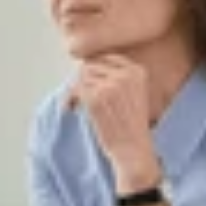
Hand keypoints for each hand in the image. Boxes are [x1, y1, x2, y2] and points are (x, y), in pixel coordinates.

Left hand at [68, 56, 157, 179]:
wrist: (133, 149)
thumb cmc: (130, 124)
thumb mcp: (134, 94)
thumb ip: (117, 77)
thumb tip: (84, 65)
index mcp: (137, 71)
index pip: (105, 57)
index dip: (92, 69)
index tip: (87, 81)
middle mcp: (125, 75)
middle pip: (90, 66)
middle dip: (82, 80)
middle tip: (79, 96)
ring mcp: (110, 85)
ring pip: (80, 77)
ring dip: (74, 91)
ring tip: (76, 105)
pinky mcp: (96, 98)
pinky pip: (74, 90)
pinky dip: (69, 99)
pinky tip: (70, 109)